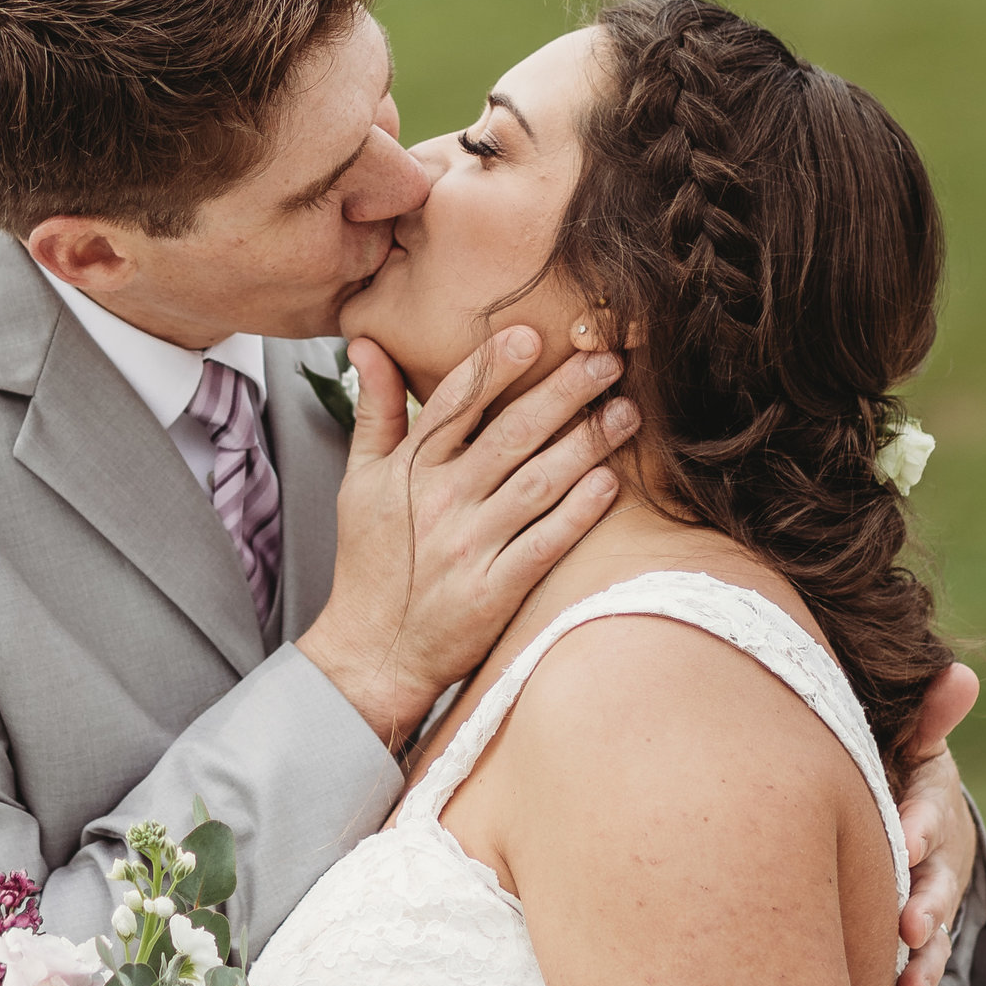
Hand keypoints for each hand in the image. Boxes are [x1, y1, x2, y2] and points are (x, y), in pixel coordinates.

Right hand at [295, 328, 634, 749]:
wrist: (373, 651)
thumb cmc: (371, 560)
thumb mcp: (359, 480)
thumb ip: (375, 410)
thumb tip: (367, 345)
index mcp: (409, 469)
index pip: (454, 403)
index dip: (494, 366)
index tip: (533, 334)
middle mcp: (440, 502)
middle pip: (510, 434)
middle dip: (563, 392)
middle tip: (607, 360)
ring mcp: (469, 547)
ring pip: (538, 482)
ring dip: (586, 443)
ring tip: (626, 411)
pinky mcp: (495, 591)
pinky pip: (545, 542)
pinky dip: (578, 512)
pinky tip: (610, 482)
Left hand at [893, 663, 979, 985]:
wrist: (906, 821)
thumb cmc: (894, 772)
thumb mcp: (913, 743)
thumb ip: (930, 717)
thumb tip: (960, 674)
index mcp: (933, 808)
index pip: (931, 812)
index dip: (921, 822)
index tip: (906, 833)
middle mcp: (938, 864)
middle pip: (937, 885)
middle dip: (926, 905)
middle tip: (909, 925)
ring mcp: (930, 910)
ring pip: (932, 943)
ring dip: (922, 969)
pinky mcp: (915, 948)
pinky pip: (918, 985)